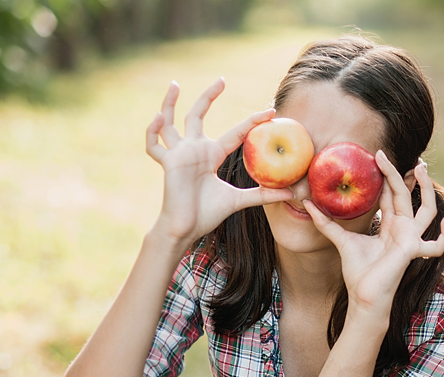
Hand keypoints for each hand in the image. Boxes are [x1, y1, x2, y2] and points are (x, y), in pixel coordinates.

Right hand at [145, 79, 293, 246]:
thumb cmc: (207, 213)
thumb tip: (291, 193)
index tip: (269, 110)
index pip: (235, 133)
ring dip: (169, 103)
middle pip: (198, 115)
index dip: (251, 122)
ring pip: (170, 123)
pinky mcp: (167, 163)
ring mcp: (179, 154)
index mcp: (212, 155)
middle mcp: (195, 149)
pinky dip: (152, 131)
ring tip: (174, 84)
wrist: (186, 228)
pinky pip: (154, 145)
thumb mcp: (239, 200)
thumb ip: (262, 195)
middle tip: (222, 80)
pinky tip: (158, 118)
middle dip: (208, 97)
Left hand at [306, 151, 443, 319]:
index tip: (377, 156)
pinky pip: (436, 245)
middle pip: (405, 194)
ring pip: (426, 209)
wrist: (363, 295)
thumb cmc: (358, 272)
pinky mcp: (412, 250)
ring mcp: (411, 238)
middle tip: (385, 153)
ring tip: (421, 168)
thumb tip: (307, 204)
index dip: (385, 176)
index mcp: (391, 225)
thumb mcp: (341, 241)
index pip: (390, 195)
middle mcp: (404, 229)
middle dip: (398, 173)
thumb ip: (326, 223)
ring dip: (426, 188)